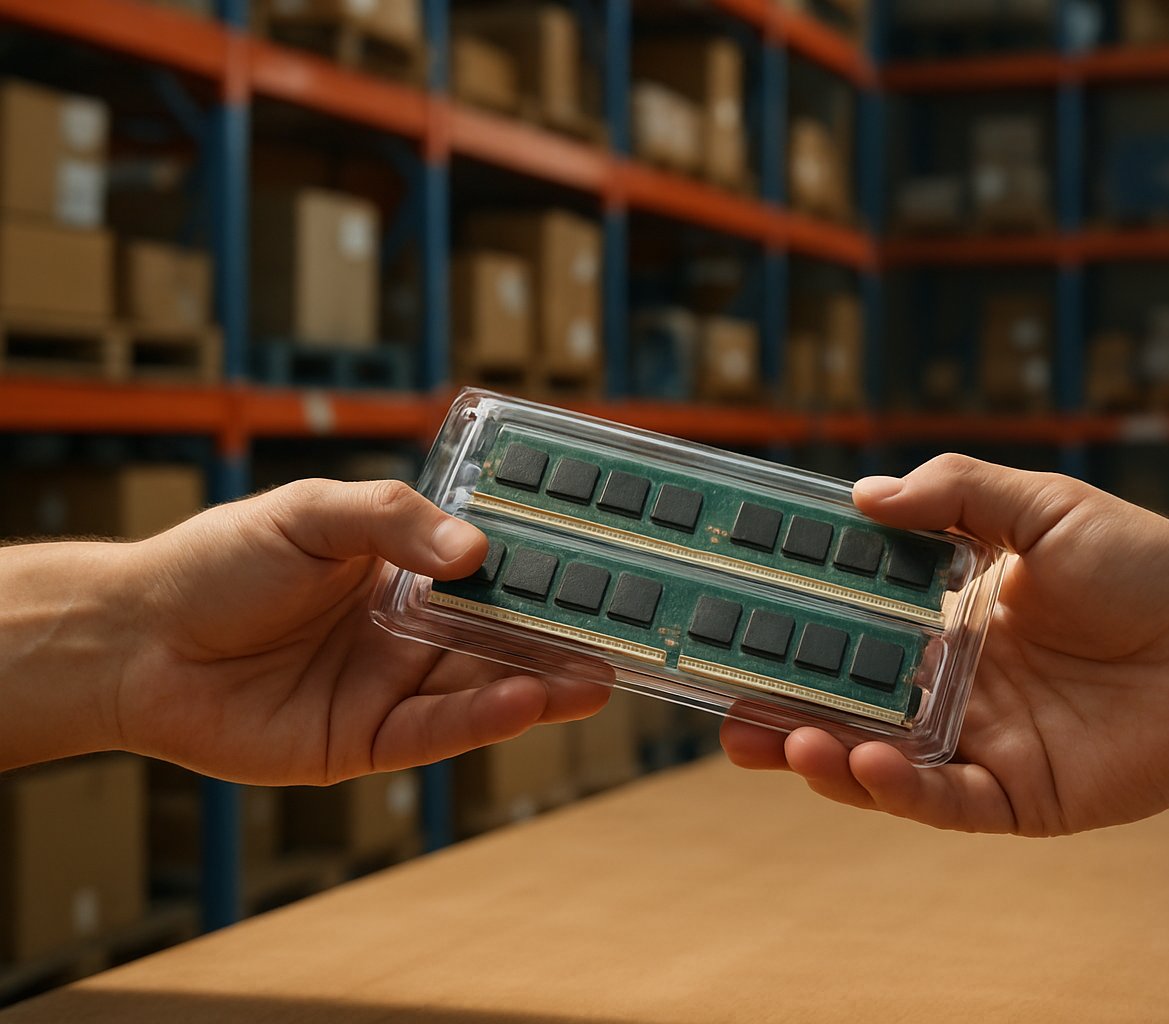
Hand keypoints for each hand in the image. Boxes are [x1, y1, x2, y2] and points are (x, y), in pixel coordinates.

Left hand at [111, 479, 608, 784]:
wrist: (132, 639)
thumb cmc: (217, 562)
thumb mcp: (311, 512)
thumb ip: (394, 520)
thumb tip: (476, 550)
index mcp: (403, 573)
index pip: (491, 574)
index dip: (542, 575)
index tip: (598, 568)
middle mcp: (408, 634)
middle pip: (501, 638)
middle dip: (562, 638)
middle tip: (625, 633)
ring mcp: (390, 691)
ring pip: (481, 689)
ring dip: (542, 684)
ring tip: (597, 675)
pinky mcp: (364, 745)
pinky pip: (435, 734)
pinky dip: (484, 719)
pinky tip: (526, 700)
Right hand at [721, 454, 1168, 835]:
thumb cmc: (1146, 567)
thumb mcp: (1044, 507)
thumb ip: (957, 495)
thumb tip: (862, 495)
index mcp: (949, 619)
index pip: (853, 630)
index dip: (797, 630)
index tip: (740, 618)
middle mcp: (953, 686)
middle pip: (850, 705)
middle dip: (783, 708)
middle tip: (725, 703)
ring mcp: (982, 745)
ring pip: (883, 761)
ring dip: (825, 755)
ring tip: (782, 740)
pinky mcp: (1020, 796)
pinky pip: (947, 799)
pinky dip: (901, 789)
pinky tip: (867, 763)